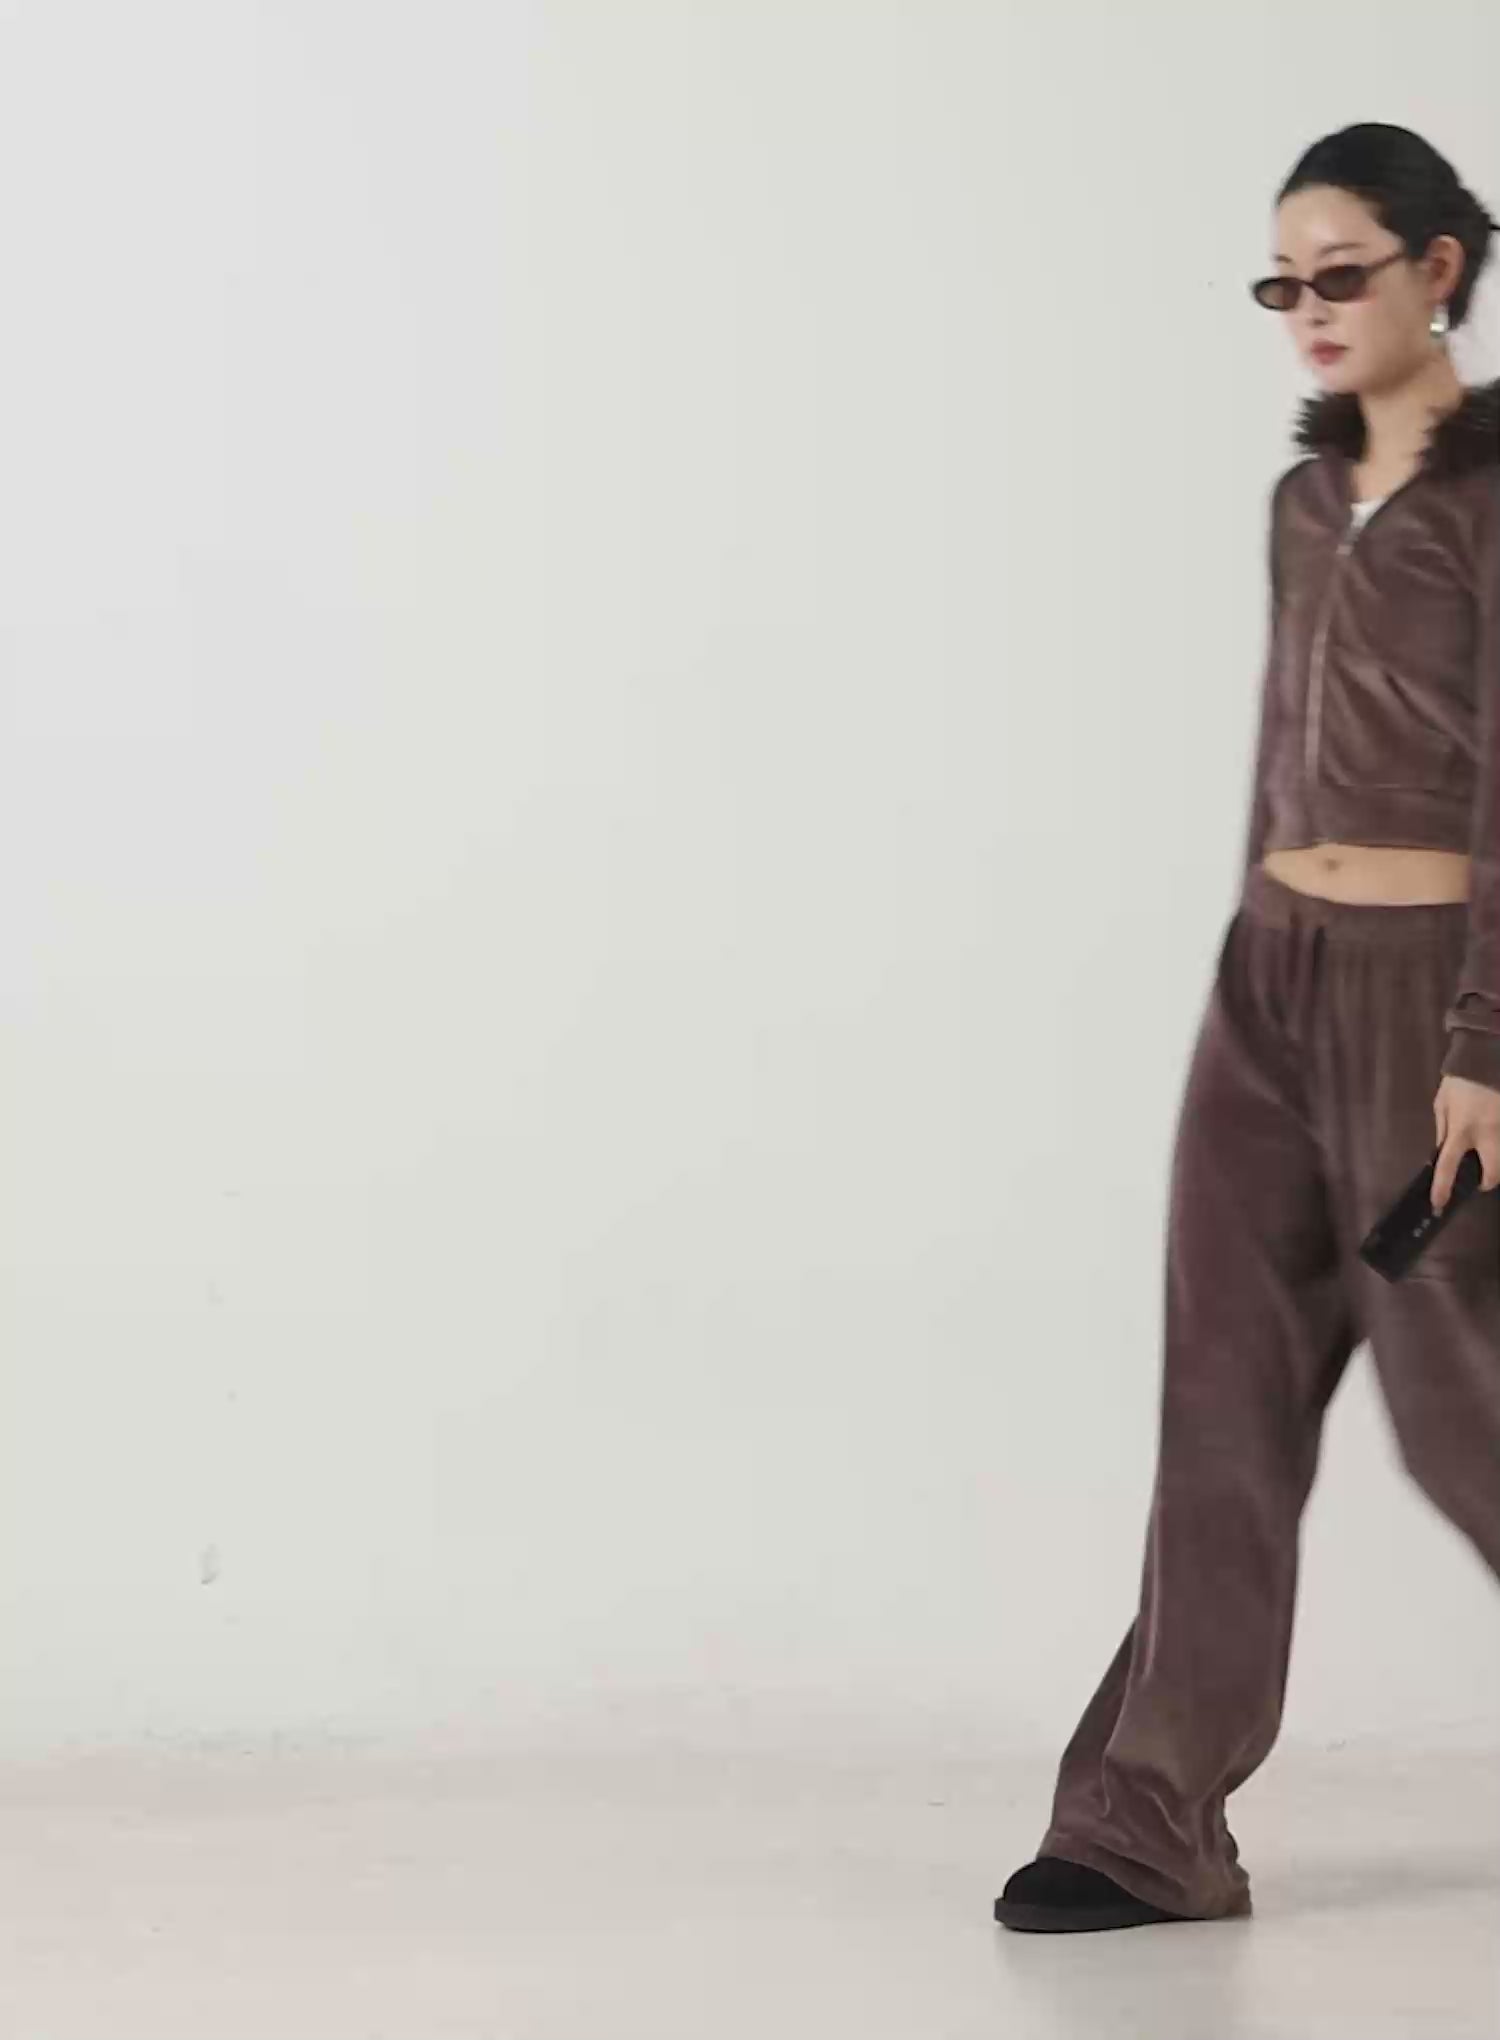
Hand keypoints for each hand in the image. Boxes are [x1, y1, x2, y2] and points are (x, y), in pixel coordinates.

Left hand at [1432, 1075, 1499, 1211]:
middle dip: (1487, 1181)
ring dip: (1497, 1162)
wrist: (1488, 1056)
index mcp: (1462, 1129)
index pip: (1449, 1166)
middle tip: (1480, 1178)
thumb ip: (1443, 1130)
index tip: (1439, 1204)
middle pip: (1493, 1174)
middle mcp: (1488, 1135)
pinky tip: (1494, 1137)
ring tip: (1487, 1153)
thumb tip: (1441, 1153)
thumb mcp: (1442, 1103)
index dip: (1442, 1188)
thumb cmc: (1461, 1080)